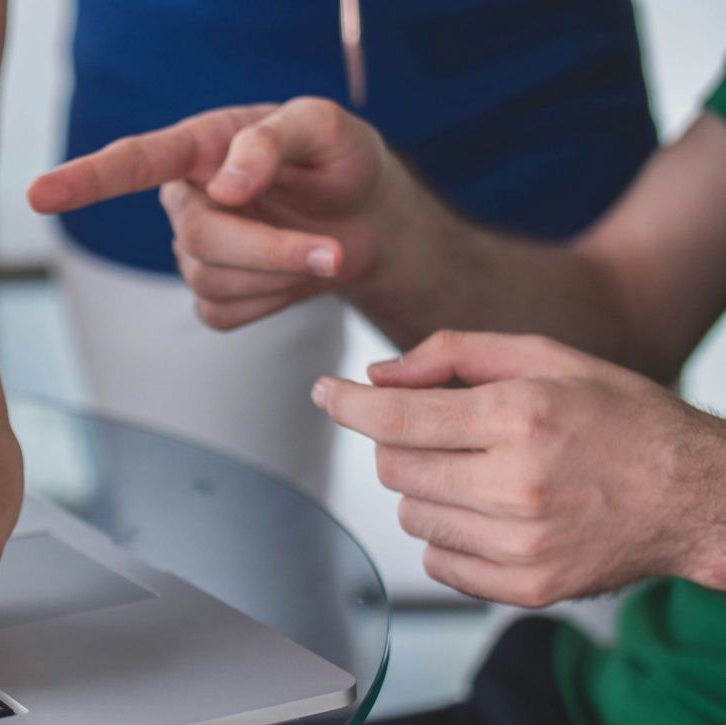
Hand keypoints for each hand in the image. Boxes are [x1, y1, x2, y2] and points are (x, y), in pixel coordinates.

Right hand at [29, 98, 411, 329]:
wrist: (367, 218)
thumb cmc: (339, 160)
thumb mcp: (325, 128)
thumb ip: (273, 140)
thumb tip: (226, 185)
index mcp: (200, 146)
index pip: (133, 162)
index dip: (84, 180)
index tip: (38, 195)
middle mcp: (187, 198)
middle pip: (199, 239)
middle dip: (269, 250)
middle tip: (332, 251)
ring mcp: (195, 251)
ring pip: (212, 282)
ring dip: (280, 274)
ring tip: (323, 250)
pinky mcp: (213, 296)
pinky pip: (225, 314)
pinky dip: (272, 302)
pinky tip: (291, 276)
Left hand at [312, 331, 725, 606]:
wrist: (697, 496)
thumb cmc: (621, 418)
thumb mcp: (545, 357)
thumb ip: (452, 354)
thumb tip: (377, 376)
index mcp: (519, 418)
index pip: (396, 418)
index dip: (347, 404)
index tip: (326, 393)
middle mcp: (517, 485)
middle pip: (393, 467)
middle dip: (400, 441)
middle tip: (444, 430)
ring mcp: (521, 545)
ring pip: (410, 515)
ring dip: (426, 489)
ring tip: (481, 471)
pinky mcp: (526, 588)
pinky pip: (438, 562)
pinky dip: (448, 535)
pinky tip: (490, 511)